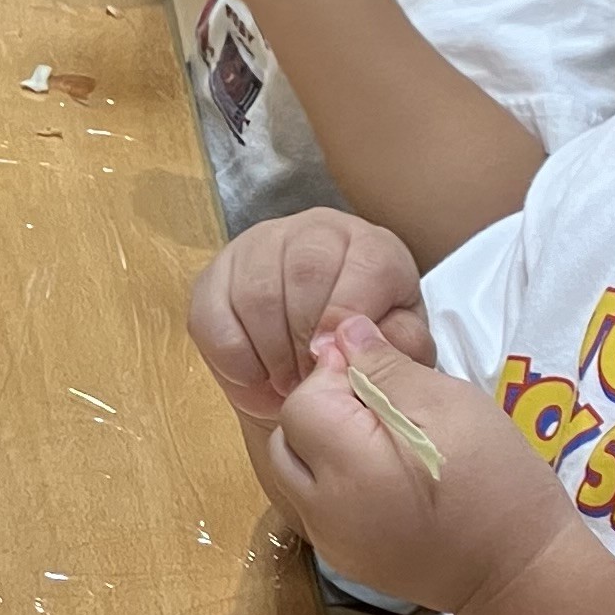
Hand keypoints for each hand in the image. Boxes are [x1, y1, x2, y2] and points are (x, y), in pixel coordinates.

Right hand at [188, 207, 426, 416]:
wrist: (312, 361)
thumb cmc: (361, 350)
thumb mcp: (397, 349)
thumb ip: (401, 345)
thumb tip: (365, 340)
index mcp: (371, 246)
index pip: (366, 264)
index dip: (348, 315)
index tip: (332, 357)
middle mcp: (315, 232)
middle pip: (305, 271)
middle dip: (306, 337)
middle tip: (310, 380)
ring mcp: (258, 248)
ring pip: (256, 292)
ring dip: (271, 352)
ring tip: (287, 383)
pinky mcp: (214, 276)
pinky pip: (213, 317)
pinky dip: (235, 358)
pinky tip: (257, 376)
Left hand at [255, 314, 583, 614]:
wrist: (524, 573)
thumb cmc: (498, 482)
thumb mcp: (451, 404)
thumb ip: (386, 368)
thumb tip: (342, 332)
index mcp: (347, 469)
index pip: (302, 401)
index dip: (338, 379)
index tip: (384, 381)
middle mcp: (322, 510)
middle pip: (286, 439)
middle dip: (321, 413)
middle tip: (382, 412)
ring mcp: (328, 541)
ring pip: (292, 474)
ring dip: (320, 448)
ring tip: (379, 444)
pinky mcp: (342, 559)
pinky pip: (313, 506)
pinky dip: (331, 483)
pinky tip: (381, 478)